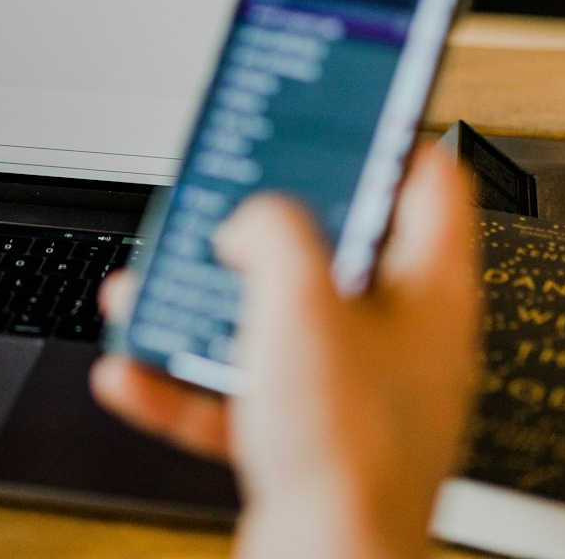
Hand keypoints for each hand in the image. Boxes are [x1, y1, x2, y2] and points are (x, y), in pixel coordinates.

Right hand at [91, 147, 481, 558]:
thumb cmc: (346, 453)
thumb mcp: (299, 302)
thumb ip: (272, 232)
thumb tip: (252, 220)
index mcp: (430, 294)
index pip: (428, 183)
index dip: (384, 137)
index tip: (342, 111)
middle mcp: (402, 342)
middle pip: (336, 253)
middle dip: (264, 229)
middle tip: (226, 202)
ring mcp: (357, 396)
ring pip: (277, 324)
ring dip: (209, 304)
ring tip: (157, 288)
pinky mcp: (311, 443)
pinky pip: (242, 394)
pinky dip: (187, 380)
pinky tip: (135, 372)